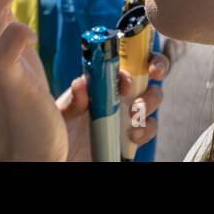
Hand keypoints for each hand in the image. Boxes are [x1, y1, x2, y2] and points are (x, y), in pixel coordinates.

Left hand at [55, 53, 170, 160]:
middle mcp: (117, 92)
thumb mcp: (60, 113)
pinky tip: (132, 134)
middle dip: (157, 65)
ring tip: (133, 113)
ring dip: (149, 100)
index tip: (130, 69)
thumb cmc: (56, 133)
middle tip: (153, 72)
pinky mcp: (133, 134)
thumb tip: (81, 84)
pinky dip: (146, 128)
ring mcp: (127, 112)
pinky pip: (150, 126)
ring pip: (153, 96)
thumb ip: (71, 100)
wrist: (63, 160)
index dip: (134, 52)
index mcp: (100, 79)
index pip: (122, 55)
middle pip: (146, 69)